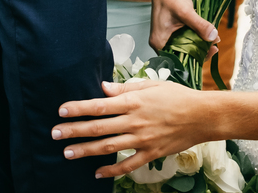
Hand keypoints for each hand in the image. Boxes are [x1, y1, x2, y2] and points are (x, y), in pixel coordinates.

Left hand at [52, 79, 210, 177]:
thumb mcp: (152, 85)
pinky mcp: (151, 154)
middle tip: (55, 134)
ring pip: (109, 147)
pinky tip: (97, 173)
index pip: (100, 105)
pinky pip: (127, 165)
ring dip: (86, 150)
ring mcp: (142, 139)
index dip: (79, 108)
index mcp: (134, 101)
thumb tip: (103, 89)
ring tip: (67, 153)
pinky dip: (112, 171)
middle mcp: (135, 121)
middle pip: (99, 127)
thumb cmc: (178, 96)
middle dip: (74, 130)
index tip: (61, 110)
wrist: (203, 116)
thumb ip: (125, 89)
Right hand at [150, 0, 217, 53]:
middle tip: (215, 45)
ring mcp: (167, 36)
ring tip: (214, 39)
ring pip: (186, 46)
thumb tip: (213, 37)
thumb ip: (199, 25)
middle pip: (183, 54)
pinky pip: (186, 38)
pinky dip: (196, 36)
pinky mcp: (173, 30)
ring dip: (200, 43)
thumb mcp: (185, 12)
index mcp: (159, 43)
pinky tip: (207, 33)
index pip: (177, 60)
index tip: (210, 51)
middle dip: (200, 50)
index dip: (195, 58)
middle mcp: (162, 42)